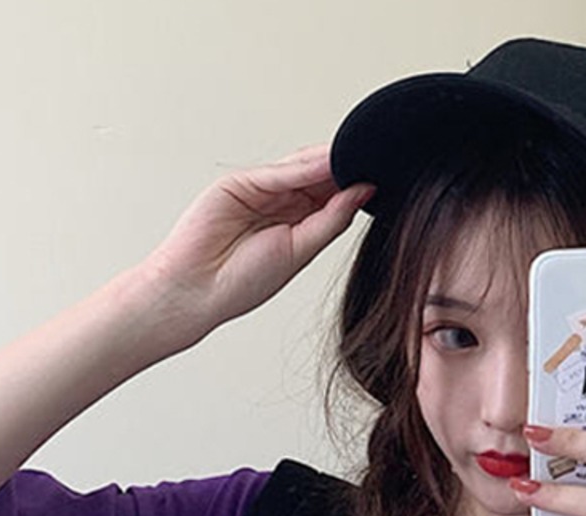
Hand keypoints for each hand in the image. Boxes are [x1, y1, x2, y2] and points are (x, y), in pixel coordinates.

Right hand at [138, 144, 372, 347]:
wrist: (199, 289)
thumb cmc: (244, 281)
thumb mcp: (301, 250)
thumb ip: (332, 219)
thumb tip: (364, 192)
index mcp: (298, 223)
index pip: (333, 196)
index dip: (356, 186)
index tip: (385, 177)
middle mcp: (281, 203)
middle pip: (319, 178)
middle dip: (346, 169)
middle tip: (378, 159)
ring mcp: (260, 190)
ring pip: (300, 169)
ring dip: (327, 162)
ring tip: (357, 155)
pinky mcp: (239, 183)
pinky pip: (275, 172)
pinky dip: (300, 168)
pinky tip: (324, 164)